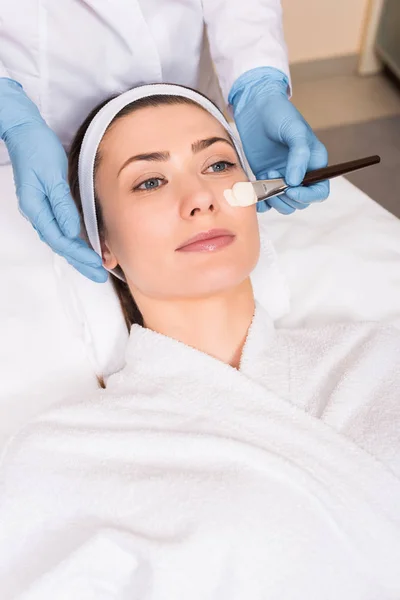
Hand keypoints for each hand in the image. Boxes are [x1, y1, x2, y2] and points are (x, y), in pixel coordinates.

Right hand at [0, 78, 106, 281]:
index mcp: (36, 208)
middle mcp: (38, 213)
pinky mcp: (49, 203)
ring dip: (79, 254)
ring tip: (97, 267)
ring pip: (62, 239)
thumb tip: (71, 232)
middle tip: (100, 276)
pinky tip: (87, 246)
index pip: (61, 240)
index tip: (97, 264)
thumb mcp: (52, 175)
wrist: (24, 132)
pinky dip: (76, 240)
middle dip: (81, 263)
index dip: (80, 254)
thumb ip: (62, 205)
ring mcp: (42, 209)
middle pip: (61, 245)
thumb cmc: (36, 148)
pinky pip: (63, 228)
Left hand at [229, 67, 329, 213]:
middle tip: (273, 177)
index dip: (307, 196)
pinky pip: (266, 201)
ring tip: (265, 176)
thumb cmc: (280, 114)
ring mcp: (282, 177)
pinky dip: (261, 201)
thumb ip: (299, 156)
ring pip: (284, 205)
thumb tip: (295, 182)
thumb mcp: (295, 131)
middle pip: (300, 202)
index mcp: (315, 163)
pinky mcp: (266, 178)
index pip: (319, 192)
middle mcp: (300, 174)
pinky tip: (256, 189)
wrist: (255, 106)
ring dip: (273, 198)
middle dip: (287, 197)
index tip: (291, 190)